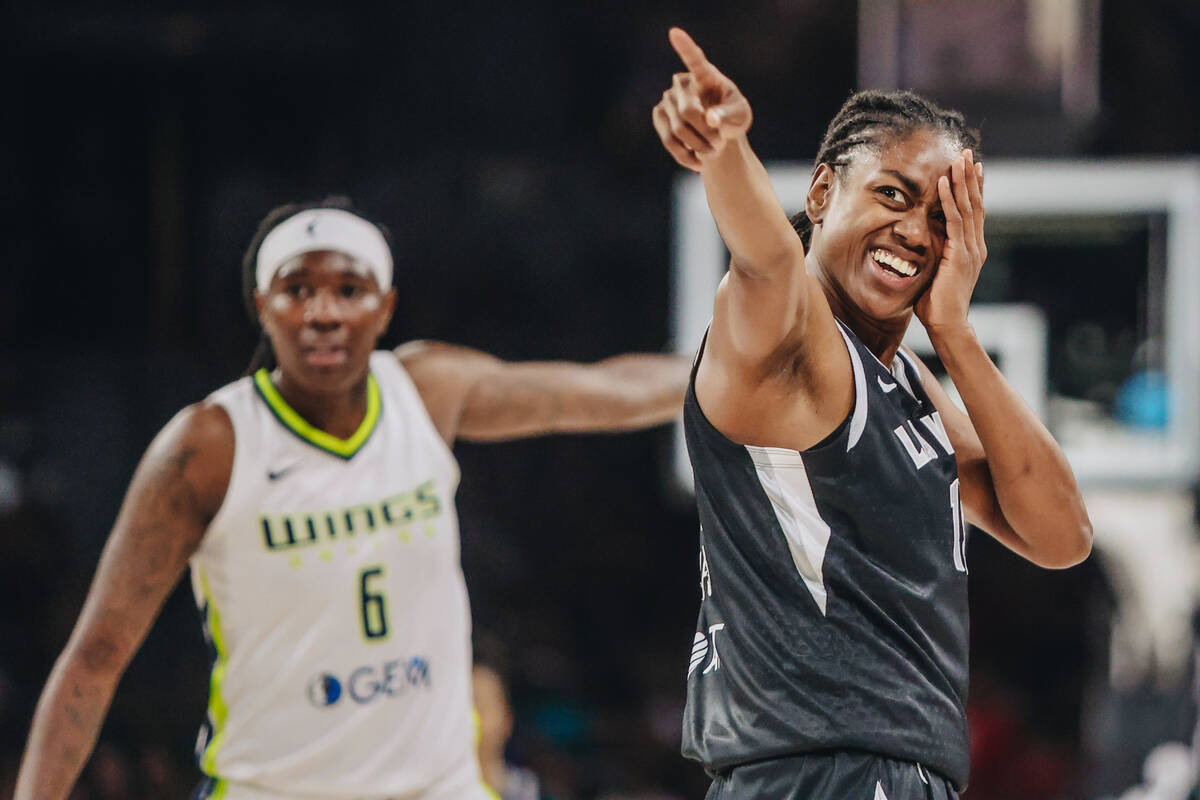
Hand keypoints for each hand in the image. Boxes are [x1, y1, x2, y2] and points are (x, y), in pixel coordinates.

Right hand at [651, 27, 751, 171]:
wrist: (717, 134)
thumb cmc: (732, 118)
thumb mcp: (739, 117)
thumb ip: (728, 116)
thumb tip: (710, 119)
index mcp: (705, 75)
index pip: (695, 60)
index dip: (685, 47)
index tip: (674, 32)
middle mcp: (682, 83)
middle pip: (688, 112)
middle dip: (705, 133)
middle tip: (720, 146)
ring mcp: (667, 99)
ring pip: (678, 130)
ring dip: (698, 146)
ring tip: (713, 152)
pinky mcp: (659, 117)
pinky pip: (669, 141)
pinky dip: (685, 156)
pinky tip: (698, 162)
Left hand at [915, 149, 987, 333]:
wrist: (948, 325)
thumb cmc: (937, 306)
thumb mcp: (936, 274)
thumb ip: (934, 257)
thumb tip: (919, 247)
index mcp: (971, 249)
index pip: (974, 212)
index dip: (973, 189)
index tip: (972, 168)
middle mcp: (975, 246)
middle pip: (975, 203)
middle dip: (971, 177)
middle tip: (968, 153)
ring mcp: (970, 249)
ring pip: (968, 207)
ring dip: (962, 181)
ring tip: (959, 159)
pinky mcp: (959, 254)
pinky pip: (954, 220)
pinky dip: (948, 199)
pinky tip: (943, 182)